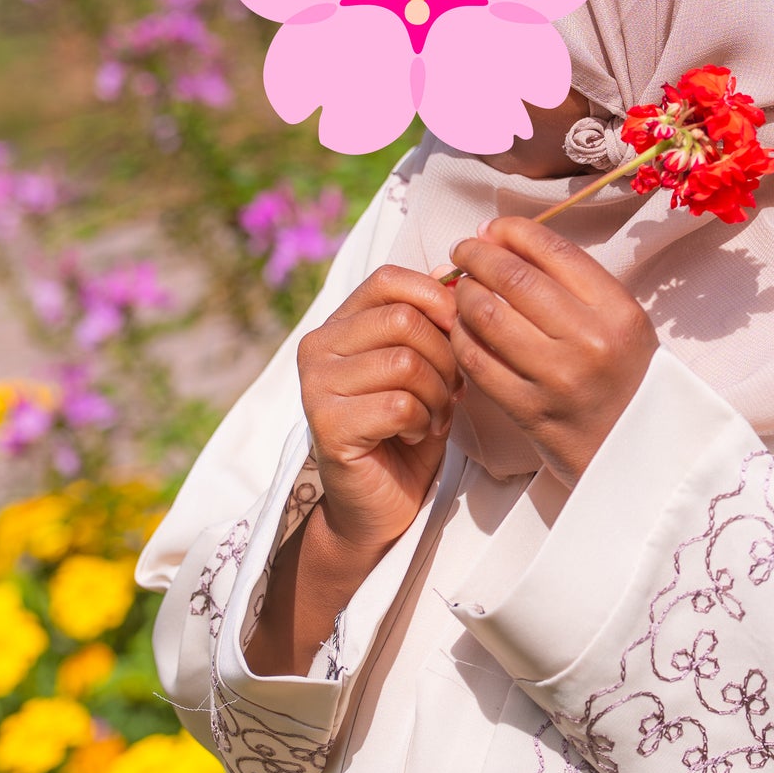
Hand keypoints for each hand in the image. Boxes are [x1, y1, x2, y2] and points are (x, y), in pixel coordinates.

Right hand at [297, 264, 460, 558]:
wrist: (381, 502)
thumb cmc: (407, 427)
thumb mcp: (425, 363)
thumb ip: (431, 320)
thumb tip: (455, 270)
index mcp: (338, 323)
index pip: (389, 280)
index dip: (436, 298)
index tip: (458, 332)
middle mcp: (317, 347)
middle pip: (404, 320)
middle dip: (445, 357)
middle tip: (450, 391)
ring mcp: (315, 386)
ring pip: (405, 362)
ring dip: (437, 395)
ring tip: (431, 416)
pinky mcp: (326, 425)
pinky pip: (399, 405)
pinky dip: (422, 423)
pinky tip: (413, 436)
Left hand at [449, 217, 657, 487]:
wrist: (639, 451)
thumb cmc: (625, 377)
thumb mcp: (619, 321)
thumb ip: (570, 280)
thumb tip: (498, 236)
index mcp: (617, 311)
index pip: (553, 250)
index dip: (511, 231)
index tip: (490, 229)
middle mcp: (590, 341)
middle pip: (513, 278)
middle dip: (476, 256)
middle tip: (463, 252)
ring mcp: (557, 378)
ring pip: (487, 315)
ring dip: (463, 294)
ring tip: (461, 290)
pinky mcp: (529, 411)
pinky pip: (476, 361)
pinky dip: (460, 336)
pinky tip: (461, 329)